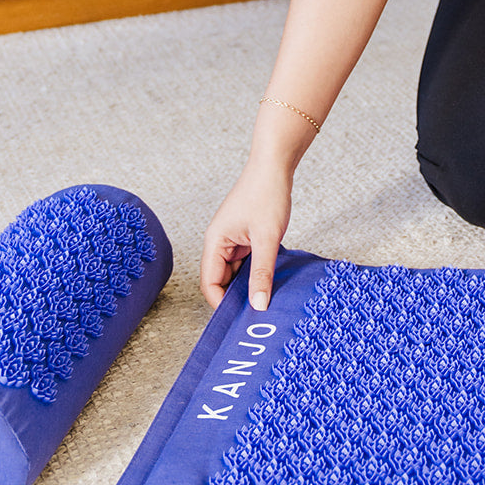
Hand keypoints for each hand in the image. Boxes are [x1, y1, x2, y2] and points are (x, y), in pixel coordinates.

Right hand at [200, 160, 292, 311]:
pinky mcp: (245, 236)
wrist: (275, 165)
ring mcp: (232, 239)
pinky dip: (256, 272)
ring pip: (235, 273)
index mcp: (215, 242)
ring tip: (267, 298)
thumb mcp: (267, 238)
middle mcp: (219, 242)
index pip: (209, 284)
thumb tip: (259, 305)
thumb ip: (262, 273)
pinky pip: (246, 262)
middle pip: (221, 281)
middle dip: (237, 297)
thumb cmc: (266, 194)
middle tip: (258, 313)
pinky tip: (271, 279)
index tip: (243, 318)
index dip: (222, 304)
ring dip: (248, 284)